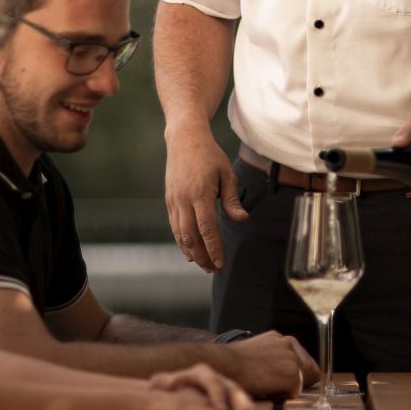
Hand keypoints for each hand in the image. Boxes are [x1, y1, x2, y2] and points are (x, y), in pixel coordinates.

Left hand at [148, 363, 257, 409]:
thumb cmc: (170, 387)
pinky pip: (243, 403)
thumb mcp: (165, 382)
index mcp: (201, 373)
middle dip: (238, 404)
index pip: (212, 382)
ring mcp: (226, 386)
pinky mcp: (231, 396)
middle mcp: (217, 377)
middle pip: (231, 388)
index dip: (217, 396)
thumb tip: (156, 384)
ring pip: (240, 395)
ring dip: (247, 408)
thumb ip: (162, 382)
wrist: (176, 388)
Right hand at [165, 127, 240, 271]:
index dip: (214, 248)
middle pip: (191, 237)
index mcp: (200, 193)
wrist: (184, 139)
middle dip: (202, 256)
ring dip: (192, 253)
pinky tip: (190, 252)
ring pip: (180, 235)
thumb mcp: (226, 173)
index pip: (207, 228)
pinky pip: (174, 226)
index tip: (220, 263)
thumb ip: (232, 199)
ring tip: (204, 265)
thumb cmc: (210, 155)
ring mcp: (174, 201)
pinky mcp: (169, 200)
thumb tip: (241, 220)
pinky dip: (181, 242)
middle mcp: (184, 200)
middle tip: (214, 270)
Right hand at [221, 332, 320, 395]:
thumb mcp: (257, 350)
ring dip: (293, 387)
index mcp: (282, 338)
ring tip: (273, 389)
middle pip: (310, 368)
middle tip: (280, 389)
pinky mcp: (293, 375)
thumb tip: (277, 369)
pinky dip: (285, 395)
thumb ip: (272, 356)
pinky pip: (296, 391)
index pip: (303, 358)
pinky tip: (269, 392)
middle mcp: (291, 345)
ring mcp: (294, 359)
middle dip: (299, 380)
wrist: (227, 364)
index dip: (297, 372)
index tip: (286, 381)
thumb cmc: (235, 362)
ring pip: (306, 380)